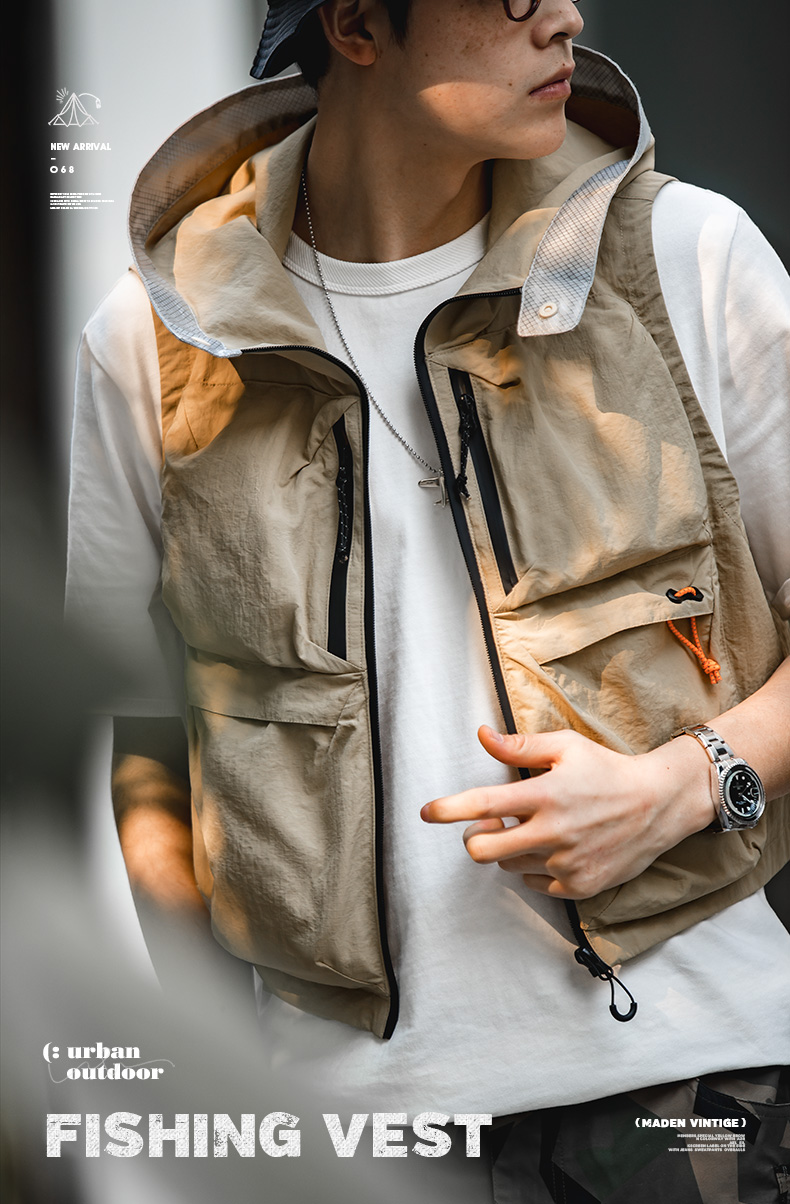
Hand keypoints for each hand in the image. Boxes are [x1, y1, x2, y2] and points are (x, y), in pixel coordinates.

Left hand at [420, 725, 716, 898]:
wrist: (658, 806)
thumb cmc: (607, 771)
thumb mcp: (566, 747)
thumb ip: (521, 747)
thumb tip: (483, 736)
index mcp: (545, 795)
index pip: (483, 804)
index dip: (449, 809)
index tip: (427, 812)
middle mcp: (553, 833)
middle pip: (483, 850)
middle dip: (475, 836)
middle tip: (489, 822)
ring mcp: (566, 864)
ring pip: (508, 866)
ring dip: (508, 848)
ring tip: (533, 828)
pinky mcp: (579, 887)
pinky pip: (533, 884)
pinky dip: (532, 868)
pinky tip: (552, 847)